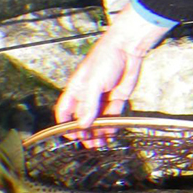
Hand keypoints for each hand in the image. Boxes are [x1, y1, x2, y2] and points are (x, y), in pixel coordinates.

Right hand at [55, 5, 170, 145]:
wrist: (128, 48)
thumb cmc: (106, 58)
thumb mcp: (93, 83)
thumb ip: (88, 105)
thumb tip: (83, 124)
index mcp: (76, 89)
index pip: (65, 110)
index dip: (65, 124)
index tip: (70, 135)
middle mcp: (88, 94)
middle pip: (82, 118)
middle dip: (84, 132)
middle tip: (88, 144)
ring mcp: (102, 97)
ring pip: (98, 120)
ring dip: (98, 132)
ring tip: (99, 144)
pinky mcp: (117, 98)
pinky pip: (112, 116)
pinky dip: (111, 126)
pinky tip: (110, 135)